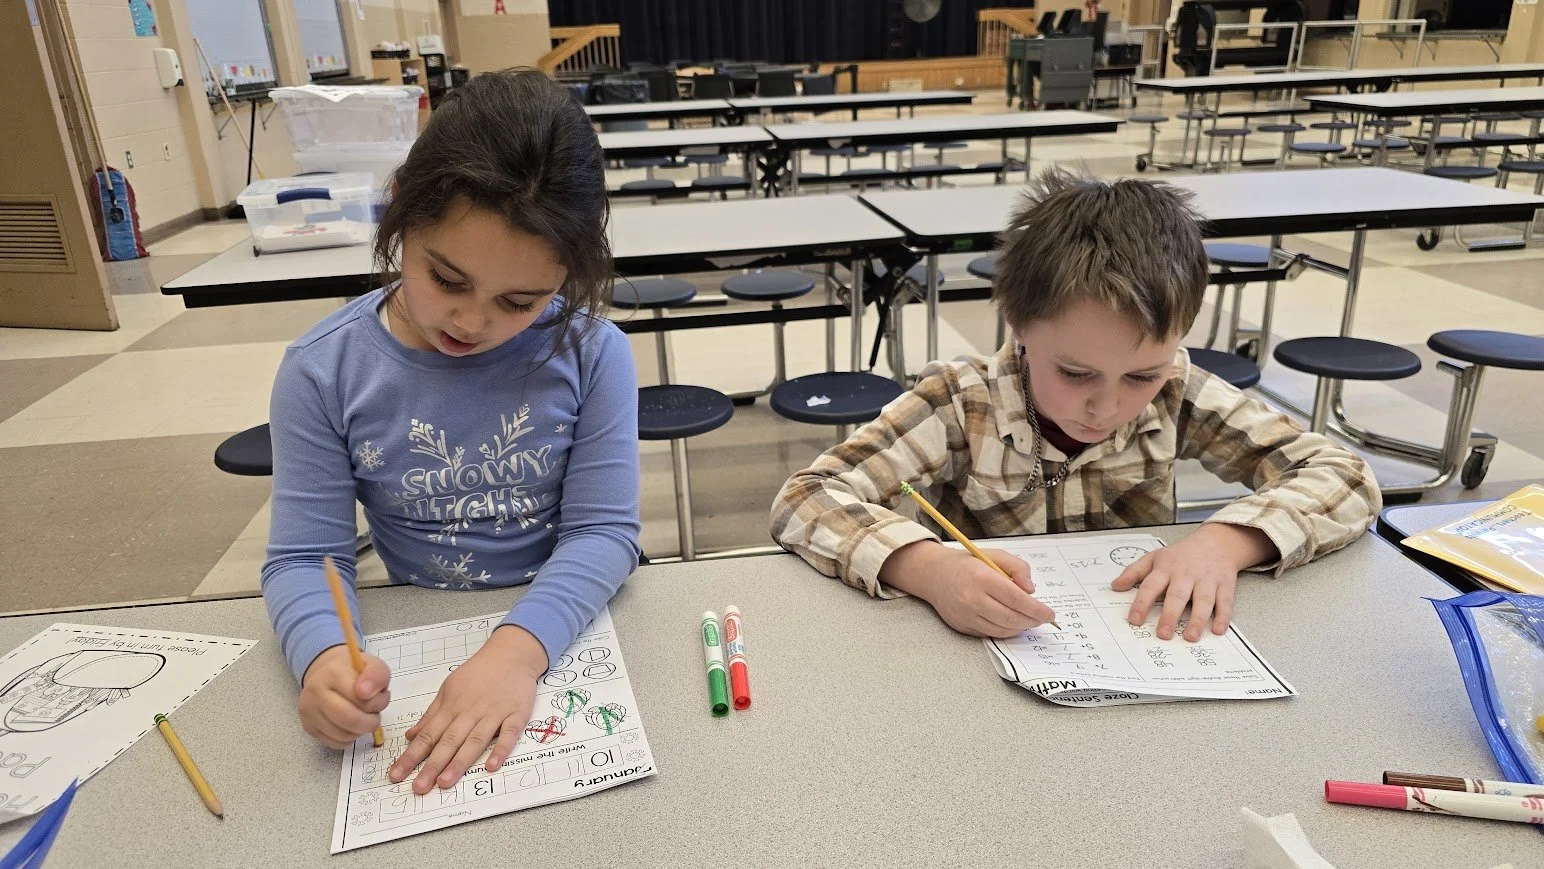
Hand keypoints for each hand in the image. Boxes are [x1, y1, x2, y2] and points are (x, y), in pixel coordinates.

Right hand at [299, 645, 390, 748]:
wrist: (326, 673)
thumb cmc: (353, 671)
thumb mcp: (372, 665)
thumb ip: (376, 676)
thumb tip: (365, 694)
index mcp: (333, 673)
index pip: (359, 698)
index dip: (377, 703)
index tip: (381, 697)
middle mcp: (315, 692)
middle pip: (350, 720)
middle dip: (370, 722)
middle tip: (375, 716)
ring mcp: (309, 711)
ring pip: (343, 735)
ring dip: (360, 731)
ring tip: (362, 717)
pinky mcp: (308, 727)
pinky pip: (334, 743)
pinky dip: (348, 739)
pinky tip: (351, 726)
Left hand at [389, 625, 546, 794]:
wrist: (511, 653)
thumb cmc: (479, 673)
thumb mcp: (449, 688)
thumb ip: (431, 714)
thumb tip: (411, 736)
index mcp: (451, 706)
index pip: (428, 735)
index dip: (411, 756)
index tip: (397, 774)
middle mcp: (470, 711)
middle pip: (448, 741)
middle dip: (432, 765)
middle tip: (418, 788)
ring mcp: (494, 713)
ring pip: (474, 740)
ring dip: (459, 762)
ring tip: (445, 782)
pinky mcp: (516, 714)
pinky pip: (508, 734)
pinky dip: (500, 749)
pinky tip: (491, 766)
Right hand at [880, 541, 1056, 637]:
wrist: (933, 574)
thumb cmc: (968, 563)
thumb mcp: (995, 555)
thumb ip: (1018, 568)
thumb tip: (1031, 591)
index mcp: (981, 577)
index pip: (1016, 598)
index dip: (1036, 609)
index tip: (1050, 614)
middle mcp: (972, 599)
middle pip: (1011, 618)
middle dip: (1032, 621)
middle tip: (1042, 619)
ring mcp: (966, 615)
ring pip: (1002, 629)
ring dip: (1020, 627)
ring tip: (1028, 620)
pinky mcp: (962, 626)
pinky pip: (990, 634)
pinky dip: (1005, 630)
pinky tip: (1011, 622)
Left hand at [1111, 523, 1275, 641]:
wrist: (1216, 542)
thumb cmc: (1181, 555)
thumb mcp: (1154, 557)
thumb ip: (1133, 572)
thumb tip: (1115, 586)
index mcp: (1166, 568)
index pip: (1150, 586)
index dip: (1141, 603)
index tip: (1135, 621)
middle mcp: (1186, 575)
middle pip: (1177, 595)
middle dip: (1170, 615)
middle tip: (1163, 634)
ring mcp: (1207, 580)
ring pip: (1203, 600)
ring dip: (1198, 619)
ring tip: (1190, 637)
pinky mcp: (1225, 584)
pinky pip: (1225, 602)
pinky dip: (1223, 616)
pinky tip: (1218, 630)